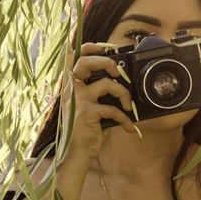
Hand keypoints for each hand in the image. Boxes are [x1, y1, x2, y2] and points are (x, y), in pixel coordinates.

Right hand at [59, 42, 134, 160]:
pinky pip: (113, 109)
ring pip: (106, 84)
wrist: (78, 152)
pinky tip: (128, 127)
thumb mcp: (90, 106)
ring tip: (128, 105)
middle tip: (117, 73)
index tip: (104, 48)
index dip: (87, 48)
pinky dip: (125, 119)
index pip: (72, 58)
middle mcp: (72, 90)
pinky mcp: (87, 113)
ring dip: (124, 93)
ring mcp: (79, 100)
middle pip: (85, 62)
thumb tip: (120, 81)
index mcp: (72, 86)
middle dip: (106, 62)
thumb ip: (99, 93)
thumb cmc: (87, 128)